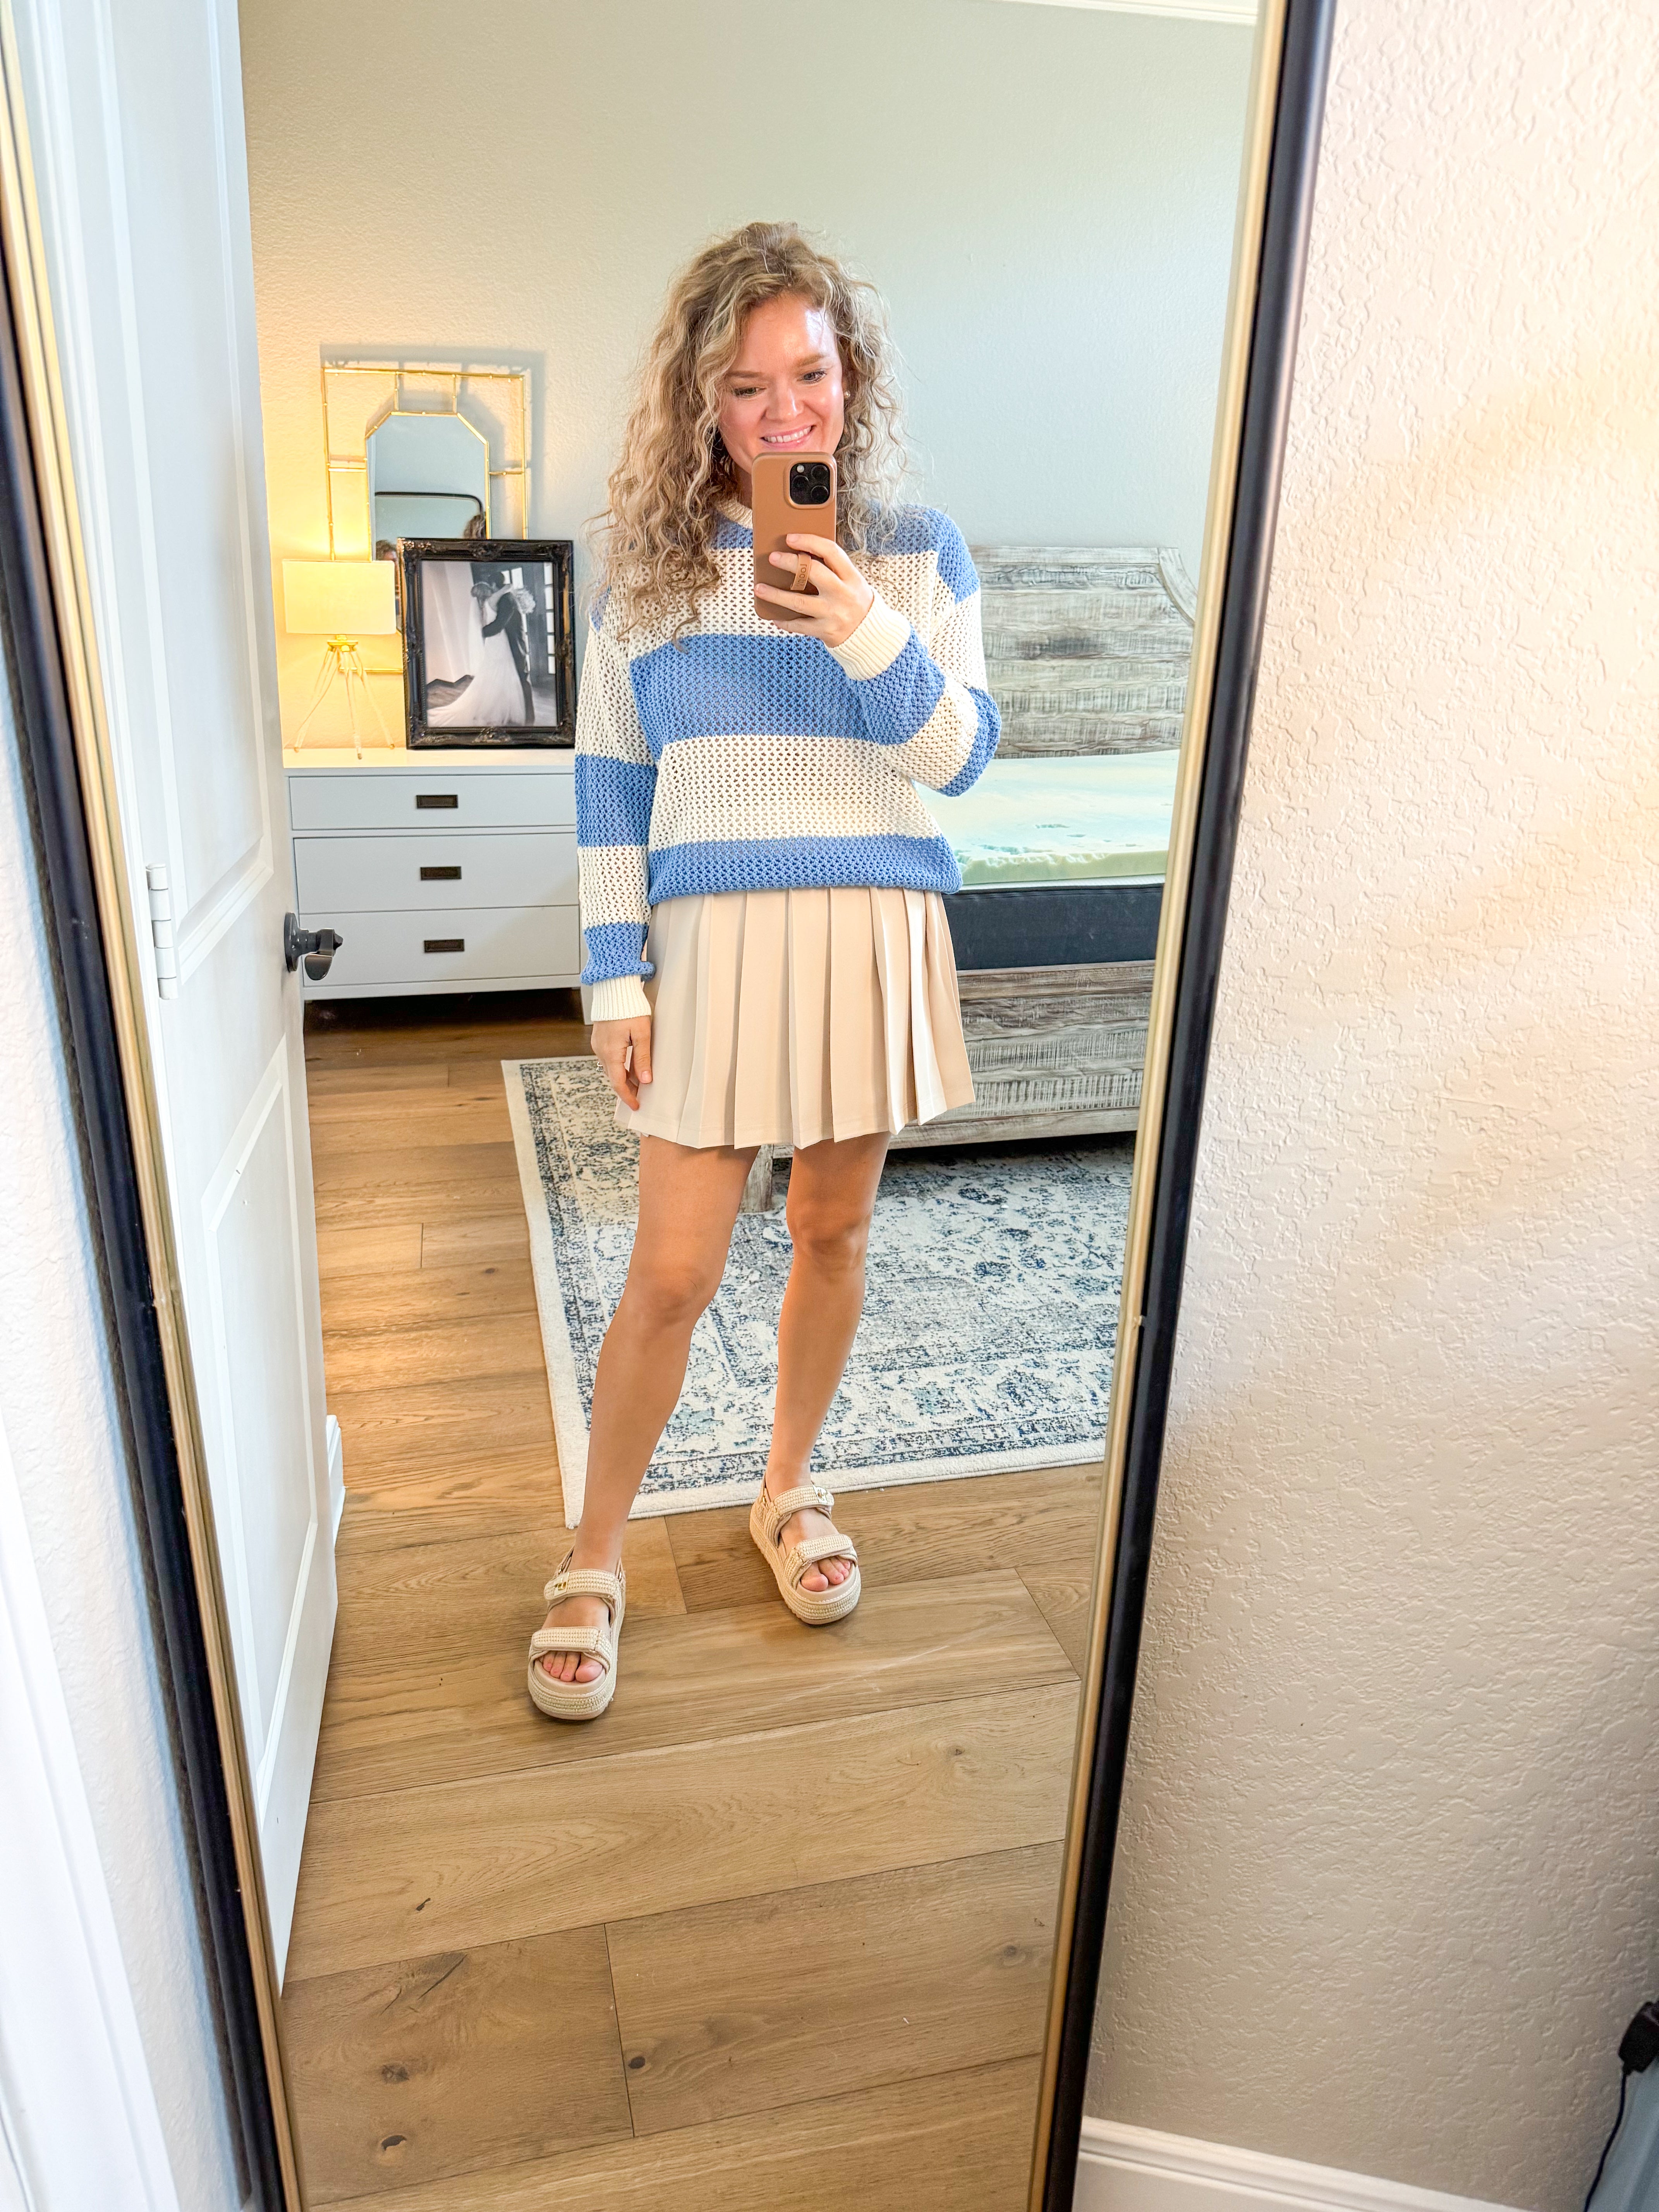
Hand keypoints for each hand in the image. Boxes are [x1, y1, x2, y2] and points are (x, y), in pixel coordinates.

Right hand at [591, 1014, 651, 1106]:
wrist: (614, 988)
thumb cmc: (629, 1007)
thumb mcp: (641, 1034)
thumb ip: (642, 1058)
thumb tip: (645, 1080)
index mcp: (611, 1052)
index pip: (618, 1083)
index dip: (628, 1097)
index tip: (636, 1105)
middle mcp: (600, 1051)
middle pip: (613, 1078)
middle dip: (627, 1089)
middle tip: (641, 1096)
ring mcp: (598, 1045)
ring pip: (611, 1069)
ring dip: (623, 1077)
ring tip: (638, 1082)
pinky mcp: (599, 1039)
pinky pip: (608, 1058)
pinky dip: (618, 1066)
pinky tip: (629, 1065)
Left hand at [755, 534, 874, 646]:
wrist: (870, 634)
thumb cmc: (854, 601)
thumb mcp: (852, 581)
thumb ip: (833, 569)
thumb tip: (799, 555)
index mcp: (851, 576)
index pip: (830, 551)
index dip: (809, 541)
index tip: (790, 538)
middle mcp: (843, 594)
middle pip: (813, 573)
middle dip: (790, 563)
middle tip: (772, 557)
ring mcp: (833, 614)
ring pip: (799, 602)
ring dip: (776, 595)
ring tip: (759, 588)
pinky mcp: (826, 631)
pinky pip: (800, 626)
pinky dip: (785, 622)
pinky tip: (774, 617)